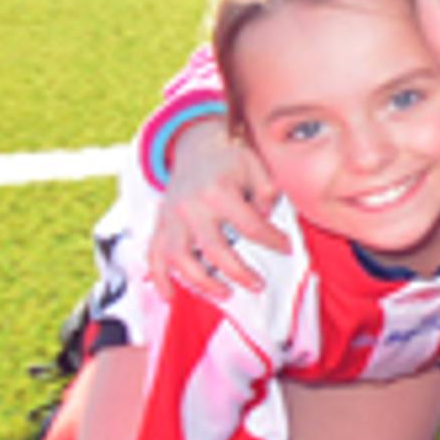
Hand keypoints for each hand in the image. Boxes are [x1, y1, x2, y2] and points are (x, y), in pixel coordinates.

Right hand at [149, 122, 288, 298]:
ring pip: (180, 260)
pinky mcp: (160, 224)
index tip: (286, 248)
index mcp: (218, 192)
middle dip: (240, 273)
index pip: (251, 226)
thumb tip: (265, 218)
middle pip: (215, 251)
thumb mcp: (256, 165)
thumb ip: (266, 192)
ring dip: (202, 283)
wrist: (195, 144)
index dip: (273, 240)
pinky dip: (159, 278)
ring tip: (225, 294)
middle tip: (259, 285)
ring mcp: (172, 218)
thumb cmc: (229, 159)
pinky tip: (171, 296)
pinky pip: (153, 256)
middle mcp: (191, 207)